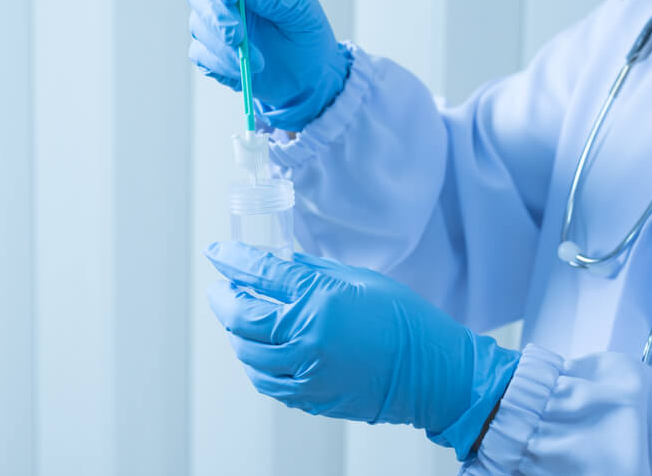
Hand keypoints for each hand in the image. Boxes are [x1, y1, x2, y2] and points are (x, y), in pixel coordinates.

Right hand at [185, 0, 350, 130]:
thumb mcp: (302, 10)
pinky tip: (245, 71)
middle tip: (237, 34)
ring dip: (222, 45)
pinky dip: (222, 64)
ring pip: (198, 24)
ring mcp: (215, 21)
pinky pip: (201, 54)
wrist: (309, 75)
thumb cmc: (308, 33)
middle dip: (214, 12)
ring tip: (257, 60)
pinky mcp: (211, 51)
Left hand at [204, 241, 518, 458]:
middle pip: (242, 316)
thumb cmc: (405, 319)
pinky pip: (266, 380)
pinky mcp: (311, 398)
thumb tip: (276, 263)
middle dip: (224, 298)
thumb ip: (312, 273)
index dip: (232, 261)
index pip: (261, 275)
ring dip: (236, 332)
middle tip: (221, 287)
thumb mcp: (359, 280)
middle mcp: (307, 338)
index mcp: (320, 300)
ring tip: (238, 317)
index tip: (216, 253)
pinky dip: (254, 362)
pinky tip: (258, 350)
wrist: (434, 373)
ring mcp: (306, 373)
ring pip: (247, 353)